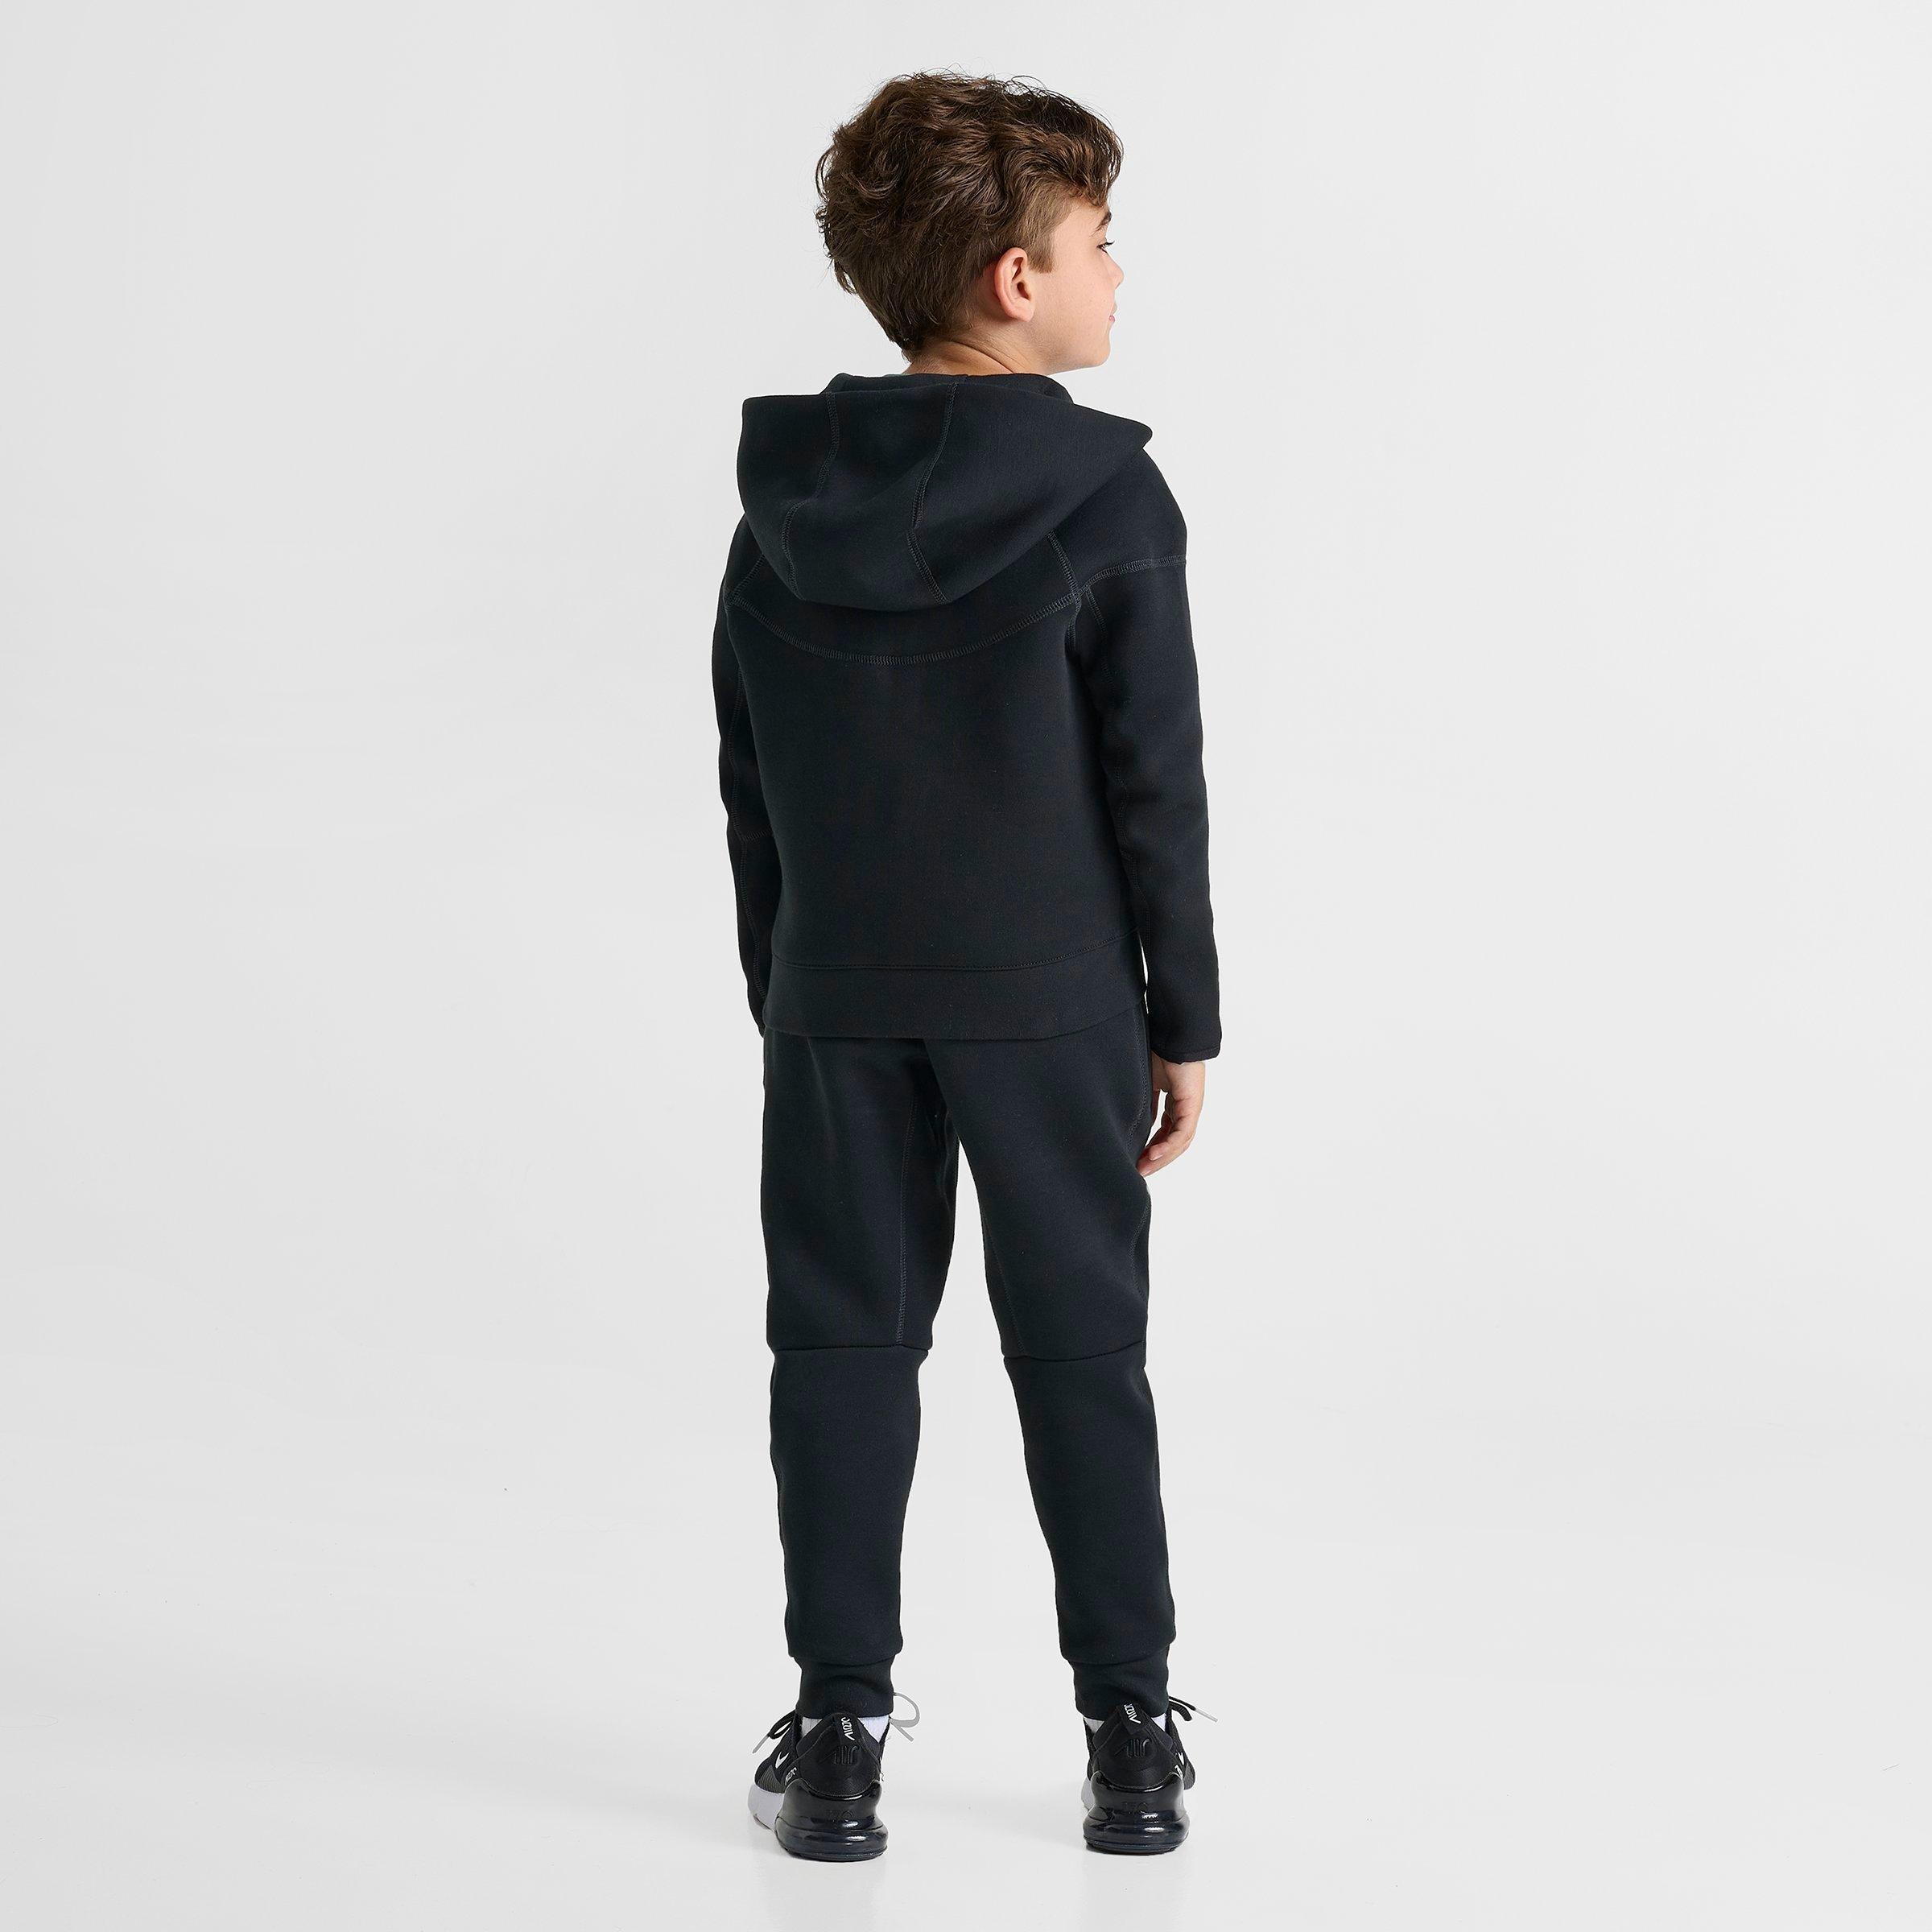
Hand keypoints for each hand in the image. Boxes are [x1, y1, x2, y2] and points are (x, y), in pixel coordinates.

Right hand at [1139, 1055, 1205, 1175]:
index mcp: (1175, 1104)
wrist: (1173, 1036)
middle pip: (1174, 1143)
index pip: (1166, 1133)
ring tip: (1144, 1167)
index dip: (1153, 1148)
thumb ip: (1145, 1103)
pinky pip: (1181, 1133)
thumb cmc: (1159, 1052)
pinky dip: (1168, 1146)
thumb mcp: (1147, 1084)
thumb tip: (1133, 1120)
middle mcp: (1185, 1109)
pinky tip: (1153, 1153)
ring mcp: (1191, 1108)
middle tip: (1139, 1171)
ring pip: (1179, 1142)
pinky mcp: (1192, 1106)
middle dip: (1156, 1159)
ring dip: (1161, 1158)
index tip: (1137, 1159)